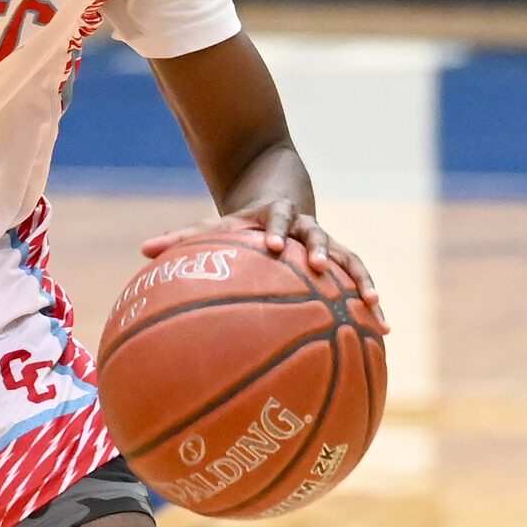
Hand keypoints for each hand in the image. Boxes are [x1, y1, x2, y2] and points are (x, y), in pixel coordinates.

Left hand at [141, 206, 389, 332]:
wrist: (281, 196)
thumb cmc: (241, 224)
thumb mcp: (214, 227)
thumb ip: (181, 239)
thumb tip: (143, 250)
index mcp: (273, 217)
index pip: (275, 218)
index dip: (275, 230)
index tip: (273, 245)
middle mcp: (305, 228)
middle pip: (319, 235)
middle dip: (322, 251)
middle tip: (321, 268)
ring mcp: (328, 245)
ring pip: (351, 261)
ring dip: (362, 282)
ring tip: (373, 308)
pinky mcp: (343, 262)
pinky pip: (360, 283)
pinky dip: (372, 304)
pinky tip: (383, 329)